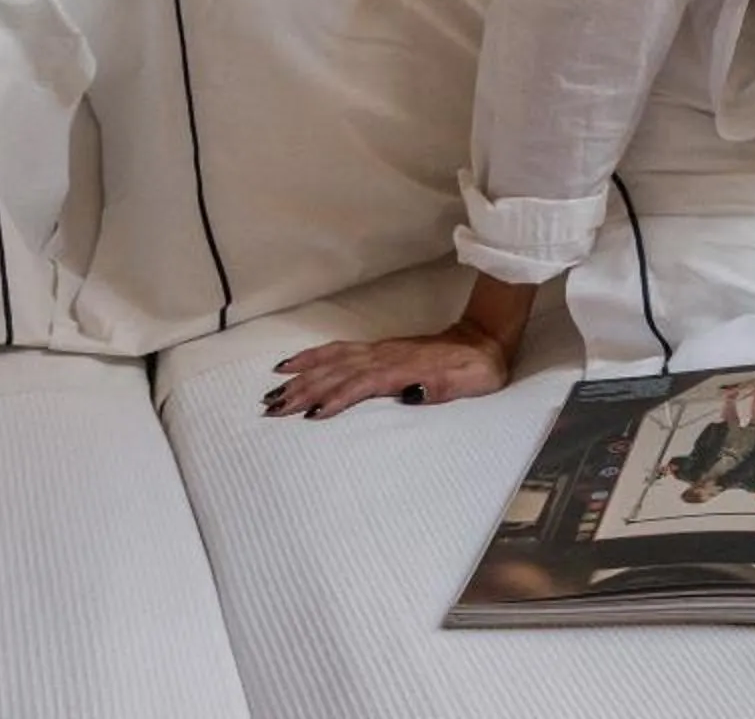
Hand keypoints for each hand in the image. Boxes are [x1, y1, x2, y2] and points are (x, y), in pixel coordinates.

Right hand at [265, 322, 509, 420]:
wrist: (483, 340)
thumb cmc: (477, 369)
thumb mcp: (472, 383)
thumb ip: (443, 389)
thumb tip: (412, 394)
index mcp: (405, 369)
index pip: (363, 384)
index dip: (338, 398)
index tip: (312, 414)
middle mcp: (385, 358)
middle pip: (338, 373)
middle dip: (304, 391)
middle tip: (272, 409)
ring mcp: (378, 351)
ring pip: (332, 361)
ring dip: (301, 376)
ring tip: (271, 392)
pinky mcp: (376, 349)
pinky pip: (337, 350)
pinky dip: (311, 357)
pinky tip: (290, 364)